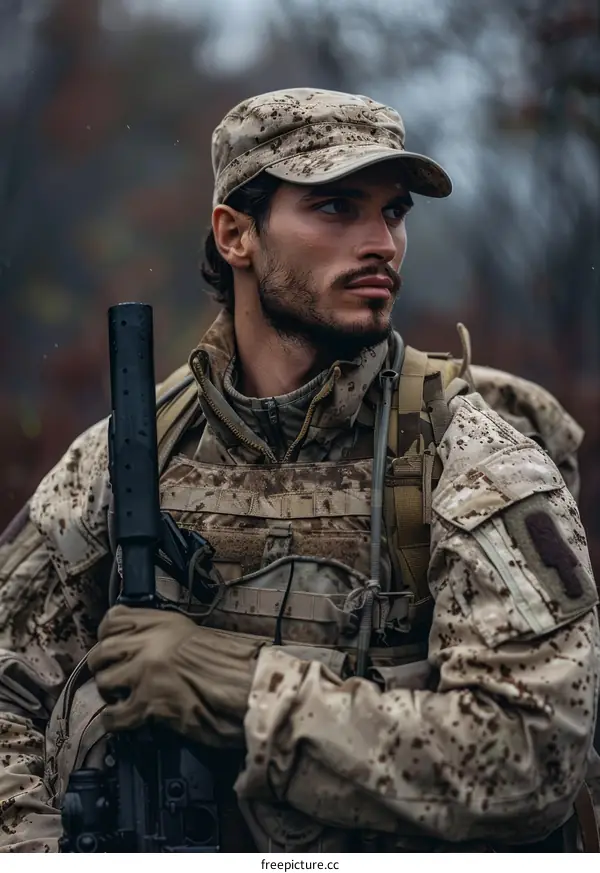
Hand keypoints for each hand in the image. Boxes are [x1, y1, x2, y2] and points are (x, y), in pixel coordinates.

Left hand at [88, 605, 264, 746]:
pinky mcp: (148, 703)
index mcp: (164, 623)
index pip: (114, 619)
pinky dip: (116, 721)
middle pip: (102, 651)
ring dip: (111, 694)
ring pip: (104, 682)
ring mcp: (146, 672)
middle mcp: (150, 642)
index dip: (108, 636)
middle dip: (105, 668)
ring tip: (125, 699)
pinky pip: (114, 715)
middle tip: (117, 679)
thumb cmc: (233, 666)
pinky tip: (128, 721)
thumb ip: (164, 637)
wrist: (250, 690)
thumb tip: (138, 647)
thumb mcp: (195, 637)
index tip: (114, 647)